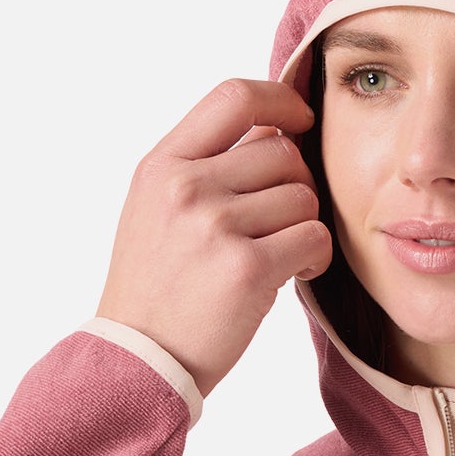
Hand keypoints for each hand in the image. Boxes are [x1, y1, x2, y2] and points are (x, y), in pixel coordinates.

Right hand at [96, 78, 331, 399]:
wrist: (139, 359)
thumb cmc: (157, 288)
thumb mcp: (156, 209)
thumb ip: (204, 166)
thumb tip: (275, 129)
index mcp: (162, 165)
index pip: (234, 97)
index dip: (281, 99)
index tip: (302, 118)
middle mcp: (185, 187)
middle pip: (282, 152)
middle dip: (296, 185)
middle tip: (279, 224)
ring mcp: (215, 226)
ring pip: (303, 196)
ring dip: (303, 226)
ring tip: (278, 255)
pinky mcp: (247, 268)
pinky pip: (313, 237)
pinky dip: (314, 257)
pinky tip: (291, 273)